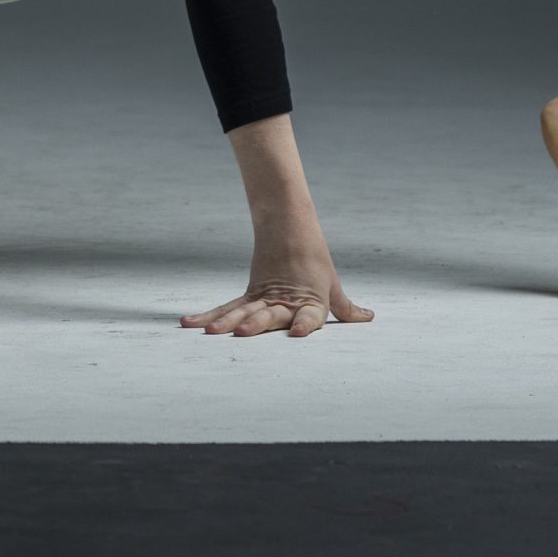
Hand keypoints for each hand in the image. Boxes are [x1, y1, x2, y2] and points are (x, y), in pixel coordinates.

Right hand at [179, 237, 375, 337]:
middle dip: (256, 324)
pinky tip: (189, 323)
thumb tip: (368, 317)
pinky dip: (207, 315)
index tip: (301, 332)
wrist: (288, 223)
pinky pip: (226, 306)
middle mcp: (284, 300)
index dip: (306, 323)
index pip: (311, 314)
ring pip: (242, 309)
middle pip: (269, 313)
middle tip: (241, 333)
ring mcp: (263, 296)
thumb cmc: (313, 257)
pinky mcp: (249, 292)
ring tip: (210, 332)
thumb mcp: (331, 283)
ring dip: (225, 321)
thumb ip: (345, 307)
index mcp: (310, 299)